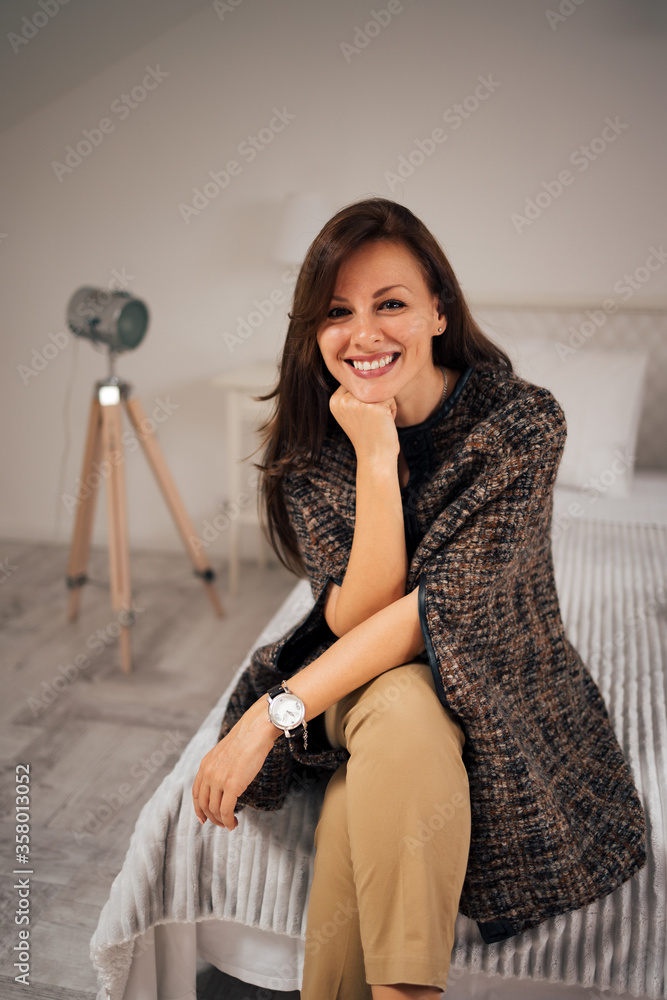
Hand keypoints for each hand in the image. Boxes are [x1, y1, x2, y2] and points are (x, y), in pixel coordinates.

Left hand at [192, 698, 277, 829]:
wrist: (255, 731)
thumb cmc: (246, 740)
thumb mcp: (225, 754)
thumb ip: (220, 767)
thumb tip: (225, 783)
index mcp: (205, 765)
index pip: (196, 793)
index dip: (198, 808)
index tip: (203, 818)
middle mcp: (208, 773)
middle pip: (204, 804)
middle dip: (212, 818)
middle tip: (221, 824)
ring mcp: (219, 780)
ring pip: (214, 810)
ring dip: (222, 821)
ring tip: (231, 824)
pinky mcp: (232, 786)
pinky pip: (226, 810)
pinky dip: (229, 821)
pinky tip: (234, 823)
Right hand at [329, 384, 398, 463]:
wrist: (375, 457)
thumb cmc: (367, 435)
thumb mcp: (350, 413)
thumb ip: (350, 395)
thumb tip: (361, 369)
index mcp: (334, 401)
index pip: (355, 384)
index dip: (364, 399)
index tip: (362, 418)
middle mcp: (343, 400)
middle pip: (368, 385)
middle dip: (374, 401)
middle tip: (371, 421)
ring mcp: (358, 402)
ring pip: (380, 390)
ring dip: (383, 404)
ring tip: (377, 422)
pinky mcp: (375, 406)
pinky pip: (390, 397)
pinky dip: (391, 409)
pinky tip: (384, 423)